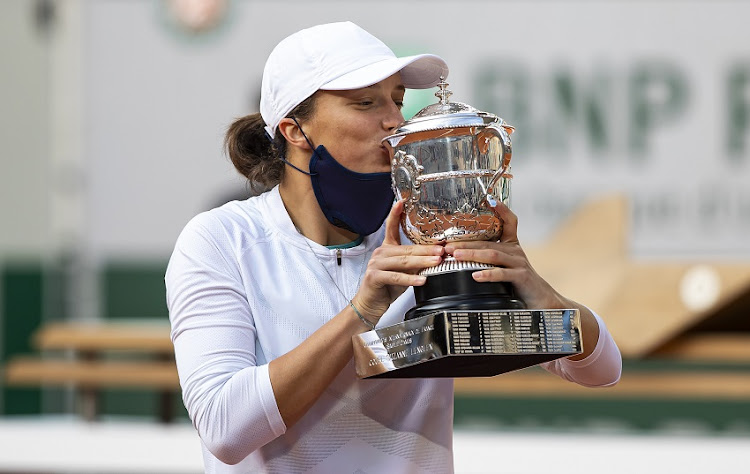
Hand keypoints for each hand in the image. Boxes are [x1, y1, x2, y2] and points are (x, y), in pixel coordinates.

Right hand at [353, 200, 444, 321]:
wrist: (369, 304)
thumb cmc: (386, 288)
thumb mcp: (402, 272)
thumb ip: (414, 264)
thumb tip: (436, 258)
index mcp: (386, 248)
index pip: (391, 227)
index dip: (396, 213)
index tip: (403, 201)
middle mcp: (380, 253)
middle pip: (406, 249)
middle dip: (426, 249)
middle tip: (442, 250)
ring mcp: (376, 264)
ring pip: (403, 261)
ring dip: (422, 262)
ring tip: (437, 262)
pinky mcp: (374, 277)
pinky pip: (396, 276)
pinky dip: (410, 279)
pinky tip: (422, 280)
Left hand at [444, 201, 566, 309]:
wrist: (541, 300)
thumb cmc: (519, 283)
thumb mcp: (505, 266)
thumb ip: (490, 258)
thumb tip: (462, 254)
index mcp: (511, 245)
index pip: (509, 221)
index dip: (501, 209)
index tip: (489, 199)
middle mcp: (515, 251)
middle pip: (488, 241)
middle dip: (466, 242)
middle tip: (448, 245)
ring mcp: (519, 263)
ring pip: (492, 255)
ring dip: (472, 254)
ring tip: (456, 256)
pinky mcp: (521, 277)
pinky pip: (502, 274)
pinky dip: (488, 274)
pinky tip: (475, 276)